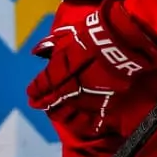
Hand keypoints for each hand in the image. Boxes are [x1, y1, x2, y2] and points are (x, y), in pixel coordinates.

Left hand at [28, 2, 156, 136]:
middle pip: (55, 99)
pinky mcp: (109, 101)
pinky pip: (95, 117)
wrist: (126, 38)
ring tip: (54, 114)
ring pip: (72, 111)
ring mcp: (91, 95)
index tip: (30, 93)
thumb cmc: (97, 31)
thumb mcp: (70, 32)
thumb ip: (52, 43)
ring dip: (60, 114)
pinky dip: (85, 123)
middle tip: (37, 105)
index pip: (45, 82)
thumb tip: (36, 52)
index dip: (36, 89)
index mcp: (62, 67)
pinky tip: (78, 124)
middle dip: (45, 103)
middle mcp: (74, 84)